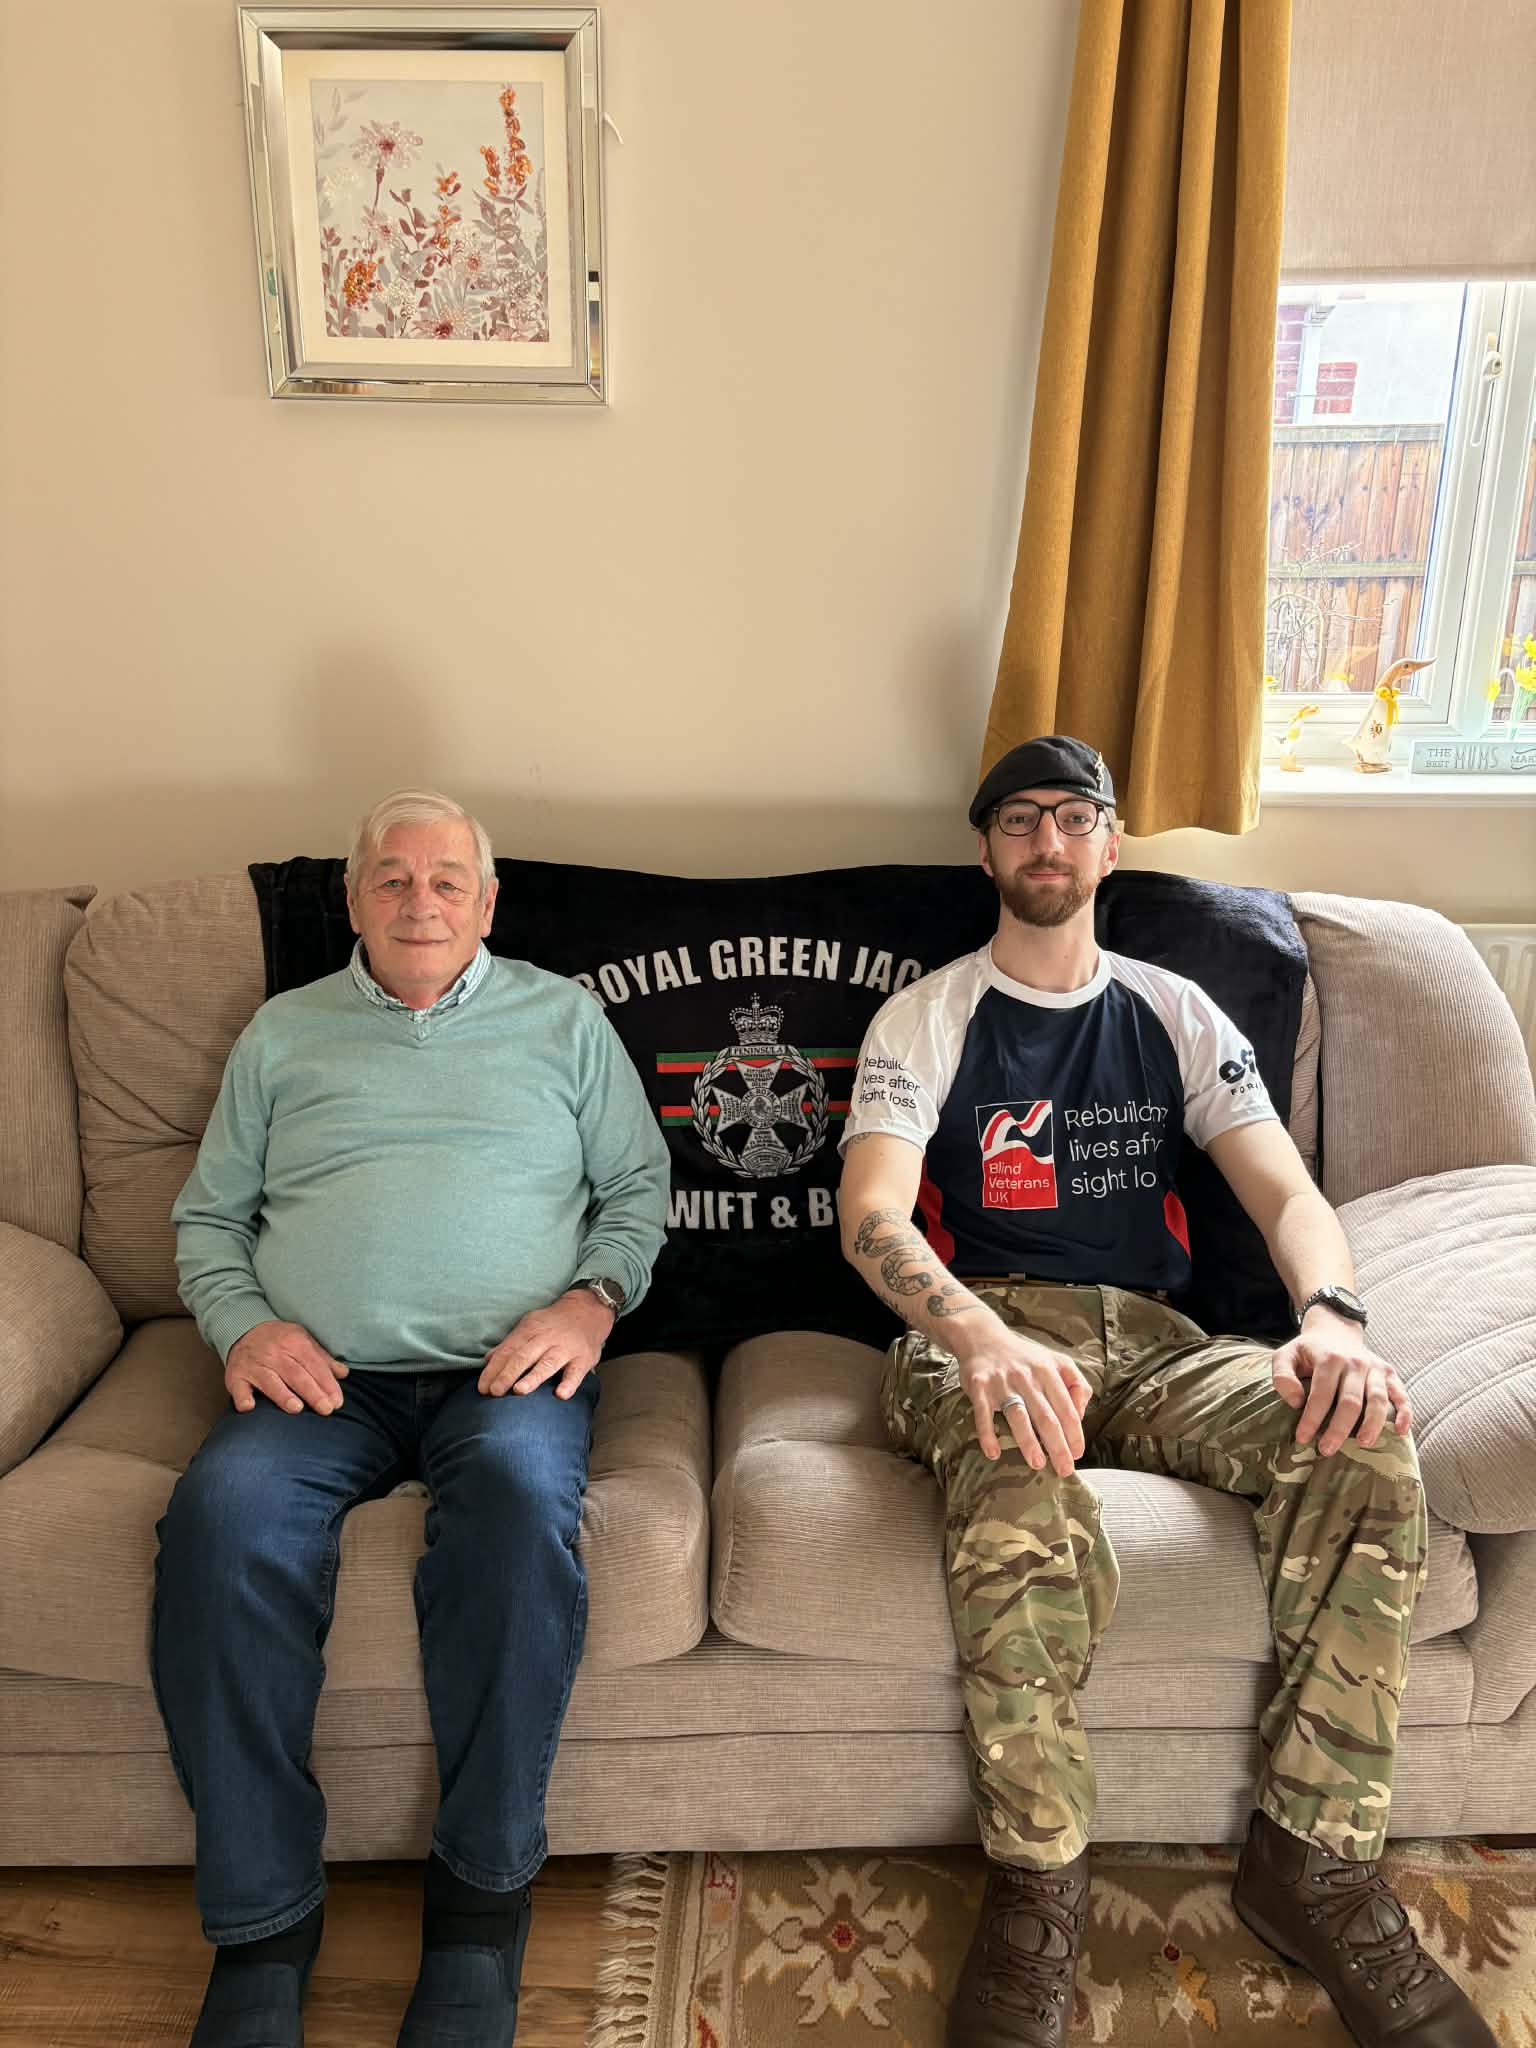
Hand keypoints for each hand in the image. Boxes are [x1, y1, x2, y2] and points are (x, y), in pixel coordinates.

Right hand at [226, 1320, 348, 1415]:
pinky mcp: (236, 1375)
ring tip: (296, 1408)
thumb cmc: (280, 1339)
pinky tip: (249, 1407)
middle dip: (313, 1393)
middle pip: (296, 1375)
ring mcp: (254, 1364)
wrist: (244, 1328)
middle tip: (326, 1409)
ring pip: (270, 1381)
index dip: (327, 1384)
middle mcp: (274, 1353)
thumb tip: (344, 1373)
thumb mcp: (303, 1340)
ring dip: (282, 1395)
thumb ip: (323, 1358)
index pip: (314, 1365)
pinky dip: (242, 1397)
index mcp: (295, 1343)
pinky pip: (238, 1387)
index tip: (337, 1402)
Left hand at [478, 1291, 612, 1399]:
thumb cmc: (554, 1323)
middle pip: (524, 1357)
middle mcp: (546, 1339)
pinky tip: (560, 1395)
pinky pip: (576, 1372)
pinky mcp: (583, 1358)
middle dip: (507, 1374)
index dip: (494, 1369)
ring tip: (519, 1390)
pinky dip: (569, 1383)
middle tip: (494, 1392)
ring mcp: (566, 1349)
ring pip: (547, 1363)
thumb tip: (488, 1360)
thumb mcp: (529, 1326)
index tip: (482, 1387)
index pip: (508, 1351)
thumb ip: (510, 1344)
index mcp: (530, 1331)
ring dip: (533, 1377)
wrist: (588, 1310)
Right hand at [953, 1323, 1092, 1472]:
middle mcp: (1026, 1376)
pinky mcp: (979, 1386)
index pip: (1066, 1408)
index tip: (1077, 1454)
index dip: (1074, 1433)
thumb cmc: (1024, 1357)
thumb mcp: (1056, 1361)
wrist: (983, 1338)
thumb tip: (1081, 1414)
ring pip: (1018, 1416)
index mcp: (1048, 1371)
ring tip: (1037, 1464)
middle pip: (1046, 1417)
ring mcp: (1001, 1382)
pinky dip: (987, 1434)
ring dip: (1028, 1443)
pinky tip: (993, 1453)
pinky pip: (983, 1414)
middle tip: (1064, 1470)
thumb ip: (1076, 1384)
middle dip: (1057, 1446)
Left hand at [1271, 1310, 1412, 1453]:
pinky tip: (1401, 1432)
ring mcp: (1375, 1367)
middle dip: (1339, 1428)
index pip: (1321, 1394)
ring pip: (1378, 1399)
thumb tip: (1296, 1402)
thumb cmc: (1308, 1351)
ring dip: (1372, 1424)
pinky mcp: (1389, 1373)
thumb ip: (1282, 1376)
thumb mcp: (1285, 1356)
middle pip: (1351, 1401)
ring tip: (1363, 1444)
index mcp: (1329, 1358)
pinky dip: (1405, 1413)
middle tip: (1327, 1450)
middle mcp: (1355, 1362)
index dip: (1312, 1418)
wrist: (1334, 1331)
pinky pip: (1401, 1394)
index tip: (1303, 1438)